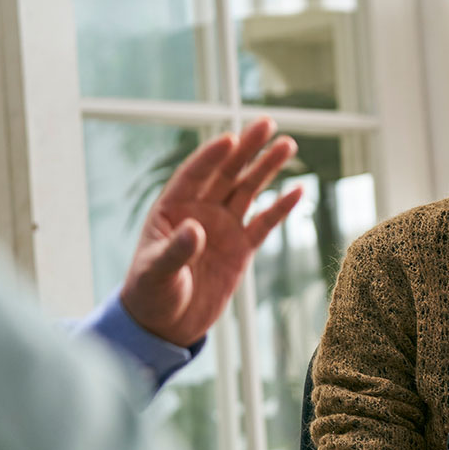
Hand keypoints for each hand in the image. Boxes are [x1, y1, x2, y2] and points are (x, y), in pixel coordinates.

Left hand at [121, 117, 301, 346]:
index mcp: (172, 209)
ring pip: (249, 191)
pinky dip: (281, 207)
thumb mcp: (156, 273)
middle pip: (227, 173)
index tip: (230, 138)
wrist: (165, 325)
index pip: (195, 174)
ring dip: (267, 168)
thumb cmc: (150, 295)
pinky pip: (264, 223)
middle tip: (267, 123)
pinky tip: (298, 189)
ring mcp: (222, 228)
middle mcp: (199, 212)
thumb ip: (175, 250)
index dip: (212, 156)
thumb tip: (194, 229)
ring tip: (288, 145)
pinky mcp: (241, 249)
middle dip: (247, 148)